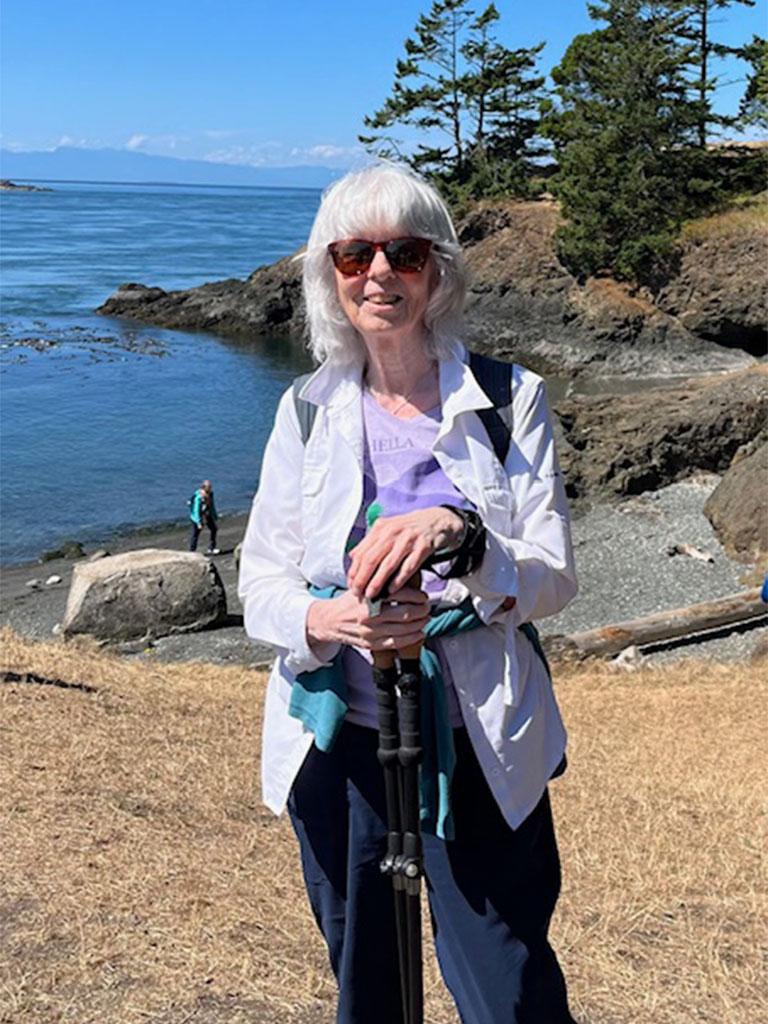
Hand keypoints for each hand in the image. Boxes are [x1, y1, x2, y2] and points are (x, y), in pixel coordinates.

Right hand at [306, 585, 429, 651]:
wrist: (329, 620)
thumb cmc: (349, 602)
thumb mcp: (362, 587)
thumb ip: (380, 583)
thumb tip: (405, 575)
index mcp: (369, 597)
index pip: (400, 594)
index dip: (417, 596)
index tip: (423, 596)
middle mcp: (369, 615)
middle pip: (405, 613)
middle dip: (422, 610)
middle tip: (427, 607)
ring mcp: (370, 631)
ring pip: (403, 629)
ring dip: (420, 624)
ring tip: (426, 618)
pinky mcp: (370, 643)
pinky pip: (396, 643)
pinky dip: (411, 638)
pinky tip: (420, 633)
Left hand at [347, 506, 463, 600]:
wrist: (437, 521)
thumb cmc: (409, 529)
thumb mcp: (388, 529)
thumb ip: (370, 542)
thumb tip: (352, 556)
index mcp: (381, 528)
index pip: (361, 552)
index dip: (354, 570)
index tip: (351, 584)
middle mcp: (393, 532)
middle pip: (371, 559)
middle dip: (362, 578)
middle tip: (357, 593)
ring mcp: (408, 539)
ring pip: (388, 564)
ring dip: (377, 582)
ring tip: (371, 595)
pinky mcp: (423, 547)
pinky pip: (408, 567)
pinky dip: (399, 580)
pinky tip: (391, 590)